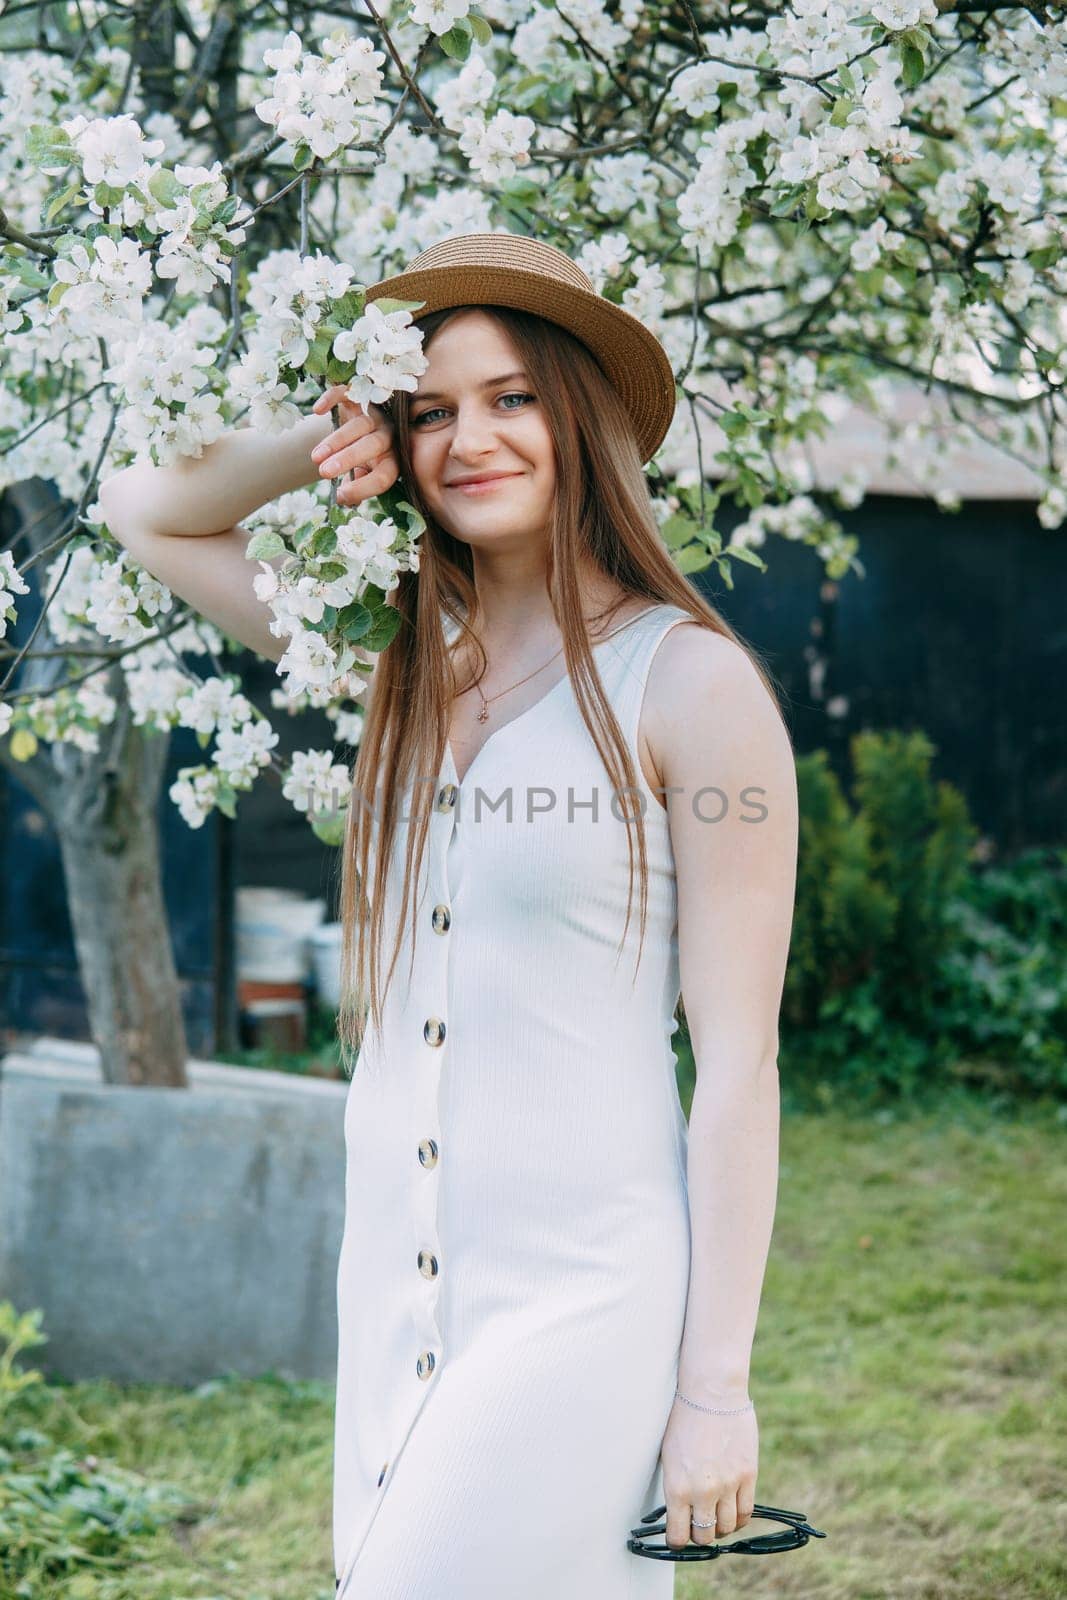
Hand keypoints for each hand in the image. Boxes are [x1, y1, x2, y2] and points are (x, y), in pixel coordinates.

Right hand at [309, 384, 399, 506]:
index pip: (384, 476)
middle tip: (324, 472)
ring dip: (335, 441)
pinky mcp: (358, 397)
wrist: (357, 431)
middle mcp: (388, 436)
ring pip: (359, 425)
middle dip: (348, 459)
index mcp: (392, 460)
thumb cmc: (360, 461)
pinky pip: (349, 394)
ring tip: (315, 457)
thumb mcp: (360, 476)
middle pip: (374, 446)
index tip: (340, 496)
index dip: (363, 488)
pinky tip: (317, 411)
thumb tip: (345, 499)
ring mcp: (374, 414)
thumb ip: (356, 486)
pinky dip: (333, 399)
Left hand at [659, 1395, 757, 1550]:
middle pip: (704, 1536)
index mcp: (677, 1487)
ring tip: (716, 1513)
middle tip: (698, 1523)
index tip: (678, 1536)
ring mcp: (728, 1485)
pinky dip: (740, 1517)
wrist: (711, 1393)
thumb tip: (680, 1514)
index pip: (678, 1536)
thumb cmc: (684, 1421)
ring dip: (720, 1526)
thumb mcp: (669, 1457)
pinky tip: (733, 1508)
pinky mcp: (748, 1475)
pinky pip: (746, 1512)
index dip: (678, 1540)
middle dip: (699, 1534)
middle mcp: (702, 1492)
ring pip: (727, 1528)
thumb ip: (676, 1488)